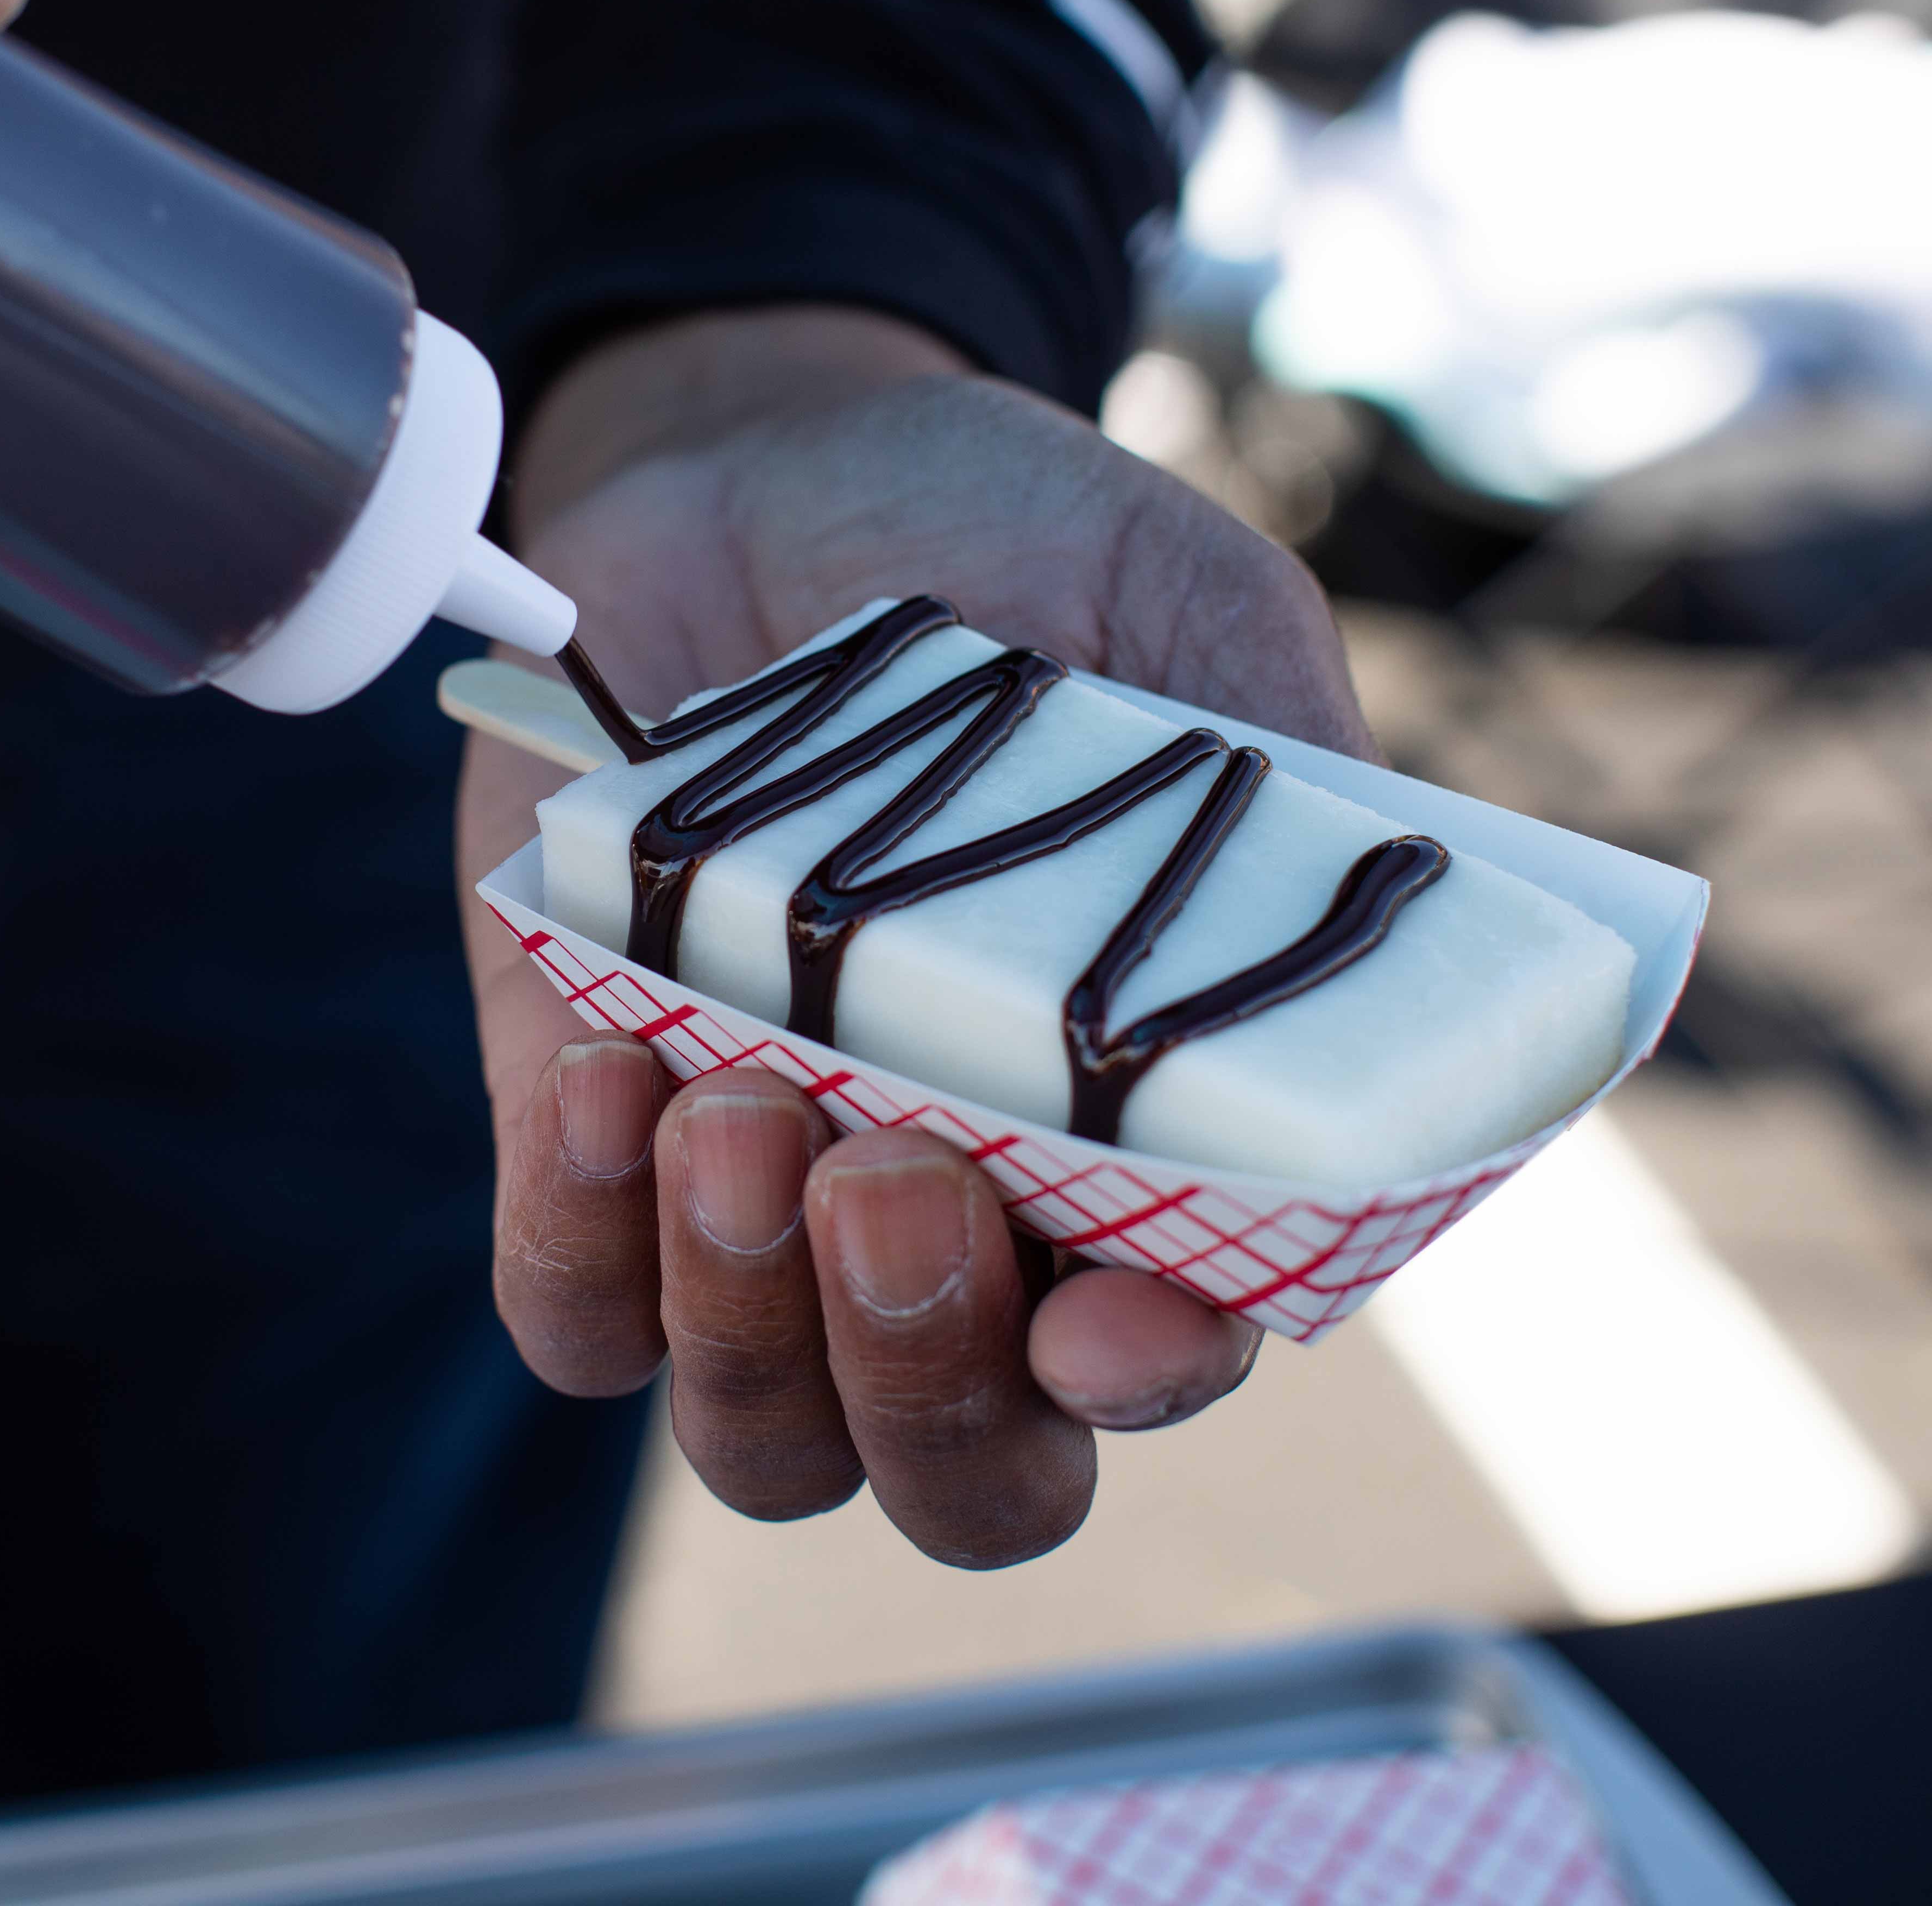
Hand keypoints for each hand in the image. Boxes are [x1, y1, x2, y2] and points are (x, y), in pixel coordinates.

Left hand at [460, 308, 1374, 1566]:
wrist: (763, 454)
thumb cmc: (1009, 545)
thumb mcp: (1188, 613)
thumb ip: (1287, 777)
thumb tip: (1360, 905)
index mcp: (1145, 1133)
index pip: (1171, 1351)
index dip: (1148, 1375)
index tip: (1106, 1307)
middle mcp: (967, 1212)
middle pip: (969, 1476)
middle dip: (930, 1380)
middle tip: (894, 1171)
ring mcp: (765, 1194)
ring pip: (764, 1436)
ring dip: (748, 1313)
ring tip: (735, 1100)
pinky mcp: (584, 1136)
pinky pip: (570, 1318)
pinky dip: (582, 1239)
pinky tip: (613, 1071)